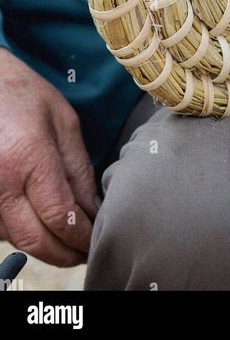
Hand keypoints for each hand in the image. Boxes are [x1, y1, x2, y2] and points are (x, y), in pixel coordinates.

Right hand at [0, 49, 97, 265]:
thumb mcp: (63, 122)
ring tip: (67, 237)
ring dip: (43, 245)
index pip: (60, 217)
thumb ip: (79, 168)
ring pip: (14, 239)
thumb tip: (93, 208)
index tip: (97, 240)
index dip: (82, 237)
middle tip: (84, 252)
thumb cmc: (22, 94)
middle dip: (64, 254)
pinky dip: (21, 231)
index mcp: (28, 158)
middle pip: (34, 241)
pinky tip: (38, 221)